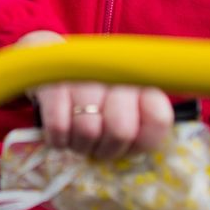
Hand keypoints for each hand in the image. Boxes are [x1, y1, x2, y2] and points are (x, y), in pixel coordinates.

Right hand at [33, 81, 172, 157]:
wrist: (54, 61)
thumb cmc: (96, 94)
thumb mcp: (126, 104)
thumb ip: (144, 124)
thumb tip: (143, 144)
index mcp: (142, 79)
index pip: (157, 119)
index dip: (141, 141)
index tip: (126, 142)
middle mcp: (116, 72)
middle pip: (121, 130)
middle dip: (106, 148)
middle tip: (96, 145)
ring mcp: (82, 74)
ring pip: (88, 131)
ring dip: (80, 145)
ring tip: (76, 138)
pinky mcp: (52, 82)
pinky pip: (59, 127)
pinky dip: (58, 140)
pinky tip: (60, 135)